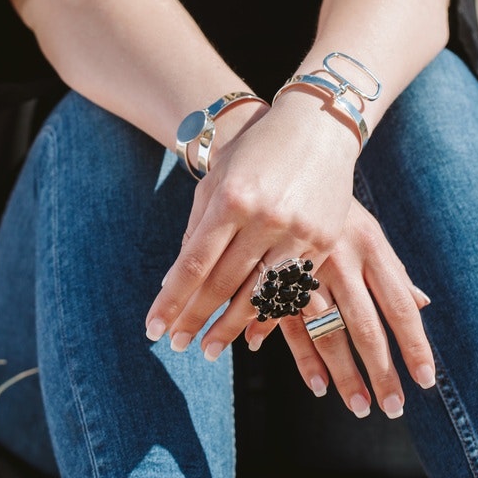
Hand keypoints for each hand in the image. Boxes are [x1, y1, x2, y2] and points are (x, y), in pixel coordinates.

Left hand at [145, 90, 359, 357]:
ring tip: (209, 349)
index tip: (153, 330)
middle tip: (179, 346)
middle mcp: (265, 217)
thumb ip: (197, 228)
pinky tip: (251, 333)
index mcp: (231, 198)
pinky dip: (270, 313)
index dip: (172, 301)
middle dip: (197, 318)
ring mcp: (297, 231)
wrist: (317, 127)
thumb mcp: (218, 180)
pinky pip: (292, 288)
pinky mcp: (323, 240)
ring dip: (231, 327)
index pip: (194, 264)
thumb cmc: (257, 151)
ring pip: (259, 293)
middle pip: (223, 284)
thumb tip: (174, 281)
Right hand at [245, 199, 435, 417]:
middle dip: (380, 370)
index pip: (400, 305)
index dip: (414, 344)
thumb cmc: (336, 209)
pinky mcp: (277, 274)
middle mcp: (342, 260)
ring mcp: (306, 268)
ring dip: (341, 372)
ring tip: (357, 405)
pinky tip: (315, 382)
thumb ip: (395, 270)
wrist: (285, 168)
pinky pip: (289, 321)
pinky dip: (301, 354)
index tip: (425, 379)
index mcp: (372, 248)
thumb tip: (424, 303)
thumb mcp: (370, 231)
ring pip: (327, 330)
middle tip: (391, 408)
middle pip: (365, 325)